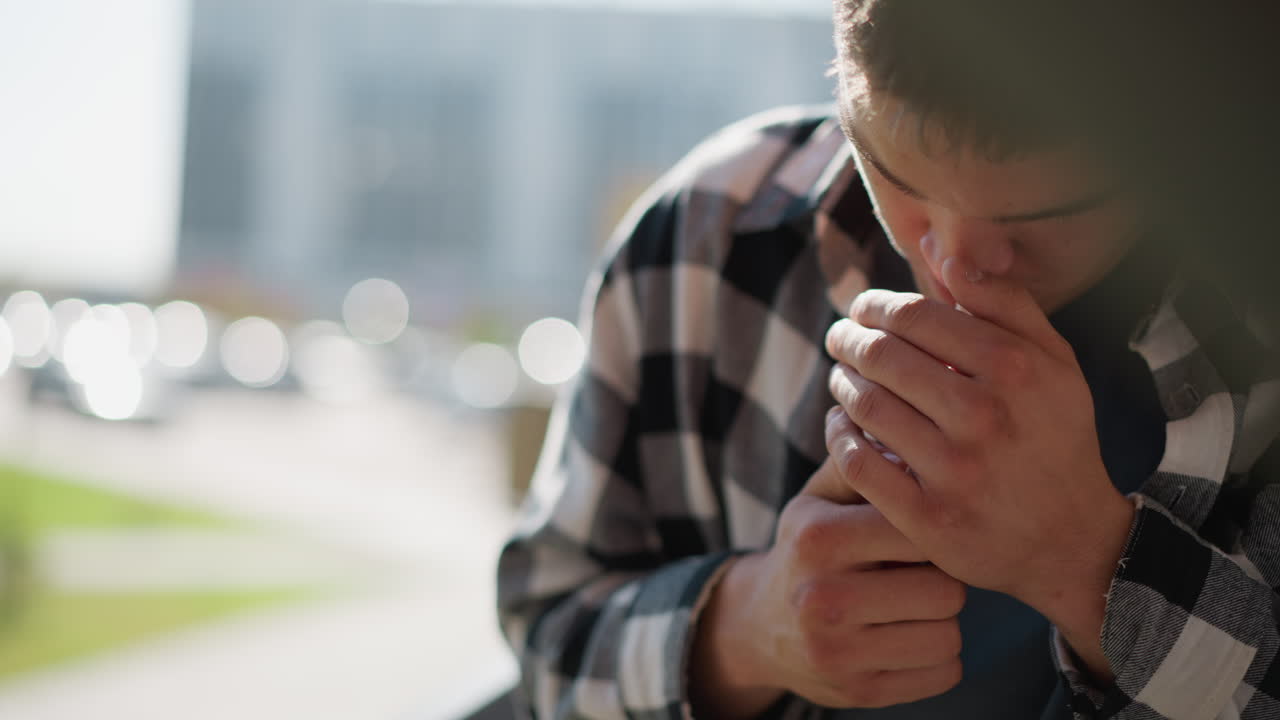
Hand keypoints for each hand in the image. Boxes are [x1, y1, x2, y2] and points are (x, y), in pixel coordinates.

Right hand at [691, 454, 964, 715]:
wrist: (761, 626)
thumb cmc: (808, 548)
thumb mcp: (819, 498)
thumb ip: (861, 460)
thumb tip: (900, 428)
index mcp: (817, 538)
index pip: (920, 529)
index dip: (933, 528)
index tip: (922, 530)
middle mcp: (822, 597)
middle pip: (945, 589)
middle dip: (942, 579)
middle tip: (920, 574)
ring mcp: (839, 653)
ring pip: (950, 635)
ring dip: (942, 620)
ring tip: (914, 605)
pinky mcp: (859, 693)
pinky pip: (944, 674)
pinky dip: (938, 657)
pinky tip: (908, 637)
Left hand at [822, 257, 1133, 668]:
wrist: (1073, 540)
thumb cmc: (1054, 434)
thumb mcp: (1052, 360)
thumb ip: (1000, 297)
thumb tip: (938, 245)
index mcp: (1014, 367)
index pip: (914, 315)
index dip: (875, 305)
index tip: (862, 308)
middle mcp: (984, 416)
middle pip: (881, 356)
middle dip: (848, 339)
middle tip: (838, 337)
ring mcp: (954, 470)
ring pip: (864, 404)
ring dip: (841, 382)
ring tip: (841, 375)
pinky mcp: (927, 517)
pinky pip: (856, 461)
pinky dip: (838, 435)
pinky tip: (840, 423)